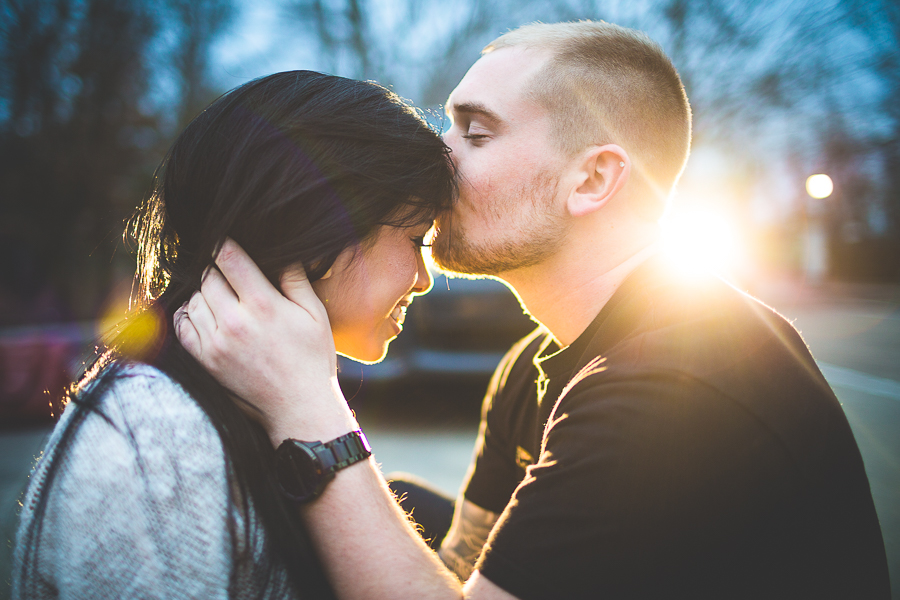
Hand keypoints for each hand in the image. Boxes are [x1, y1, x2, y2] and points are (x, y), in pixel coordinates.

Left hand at [174, 238, 357, 444]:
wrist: (299, 406)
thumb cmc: (312, 358)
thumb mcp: (314, 314)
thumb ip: (295, 279)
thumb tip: (280, 253)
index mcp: (263, 305)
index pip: (228, 258)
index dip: (224, 243)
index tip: (226, 239)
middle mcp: (235, 321)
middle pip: (208, 276)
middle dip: (216, 268)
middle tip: (228, 270)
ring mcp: (216, 343)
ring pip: (194, 299)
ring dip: (204, 291)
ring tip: (222, 294)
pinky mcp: (205, 360)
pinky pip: (182, 326)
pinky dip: (188, 314)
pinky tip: (204, 312)